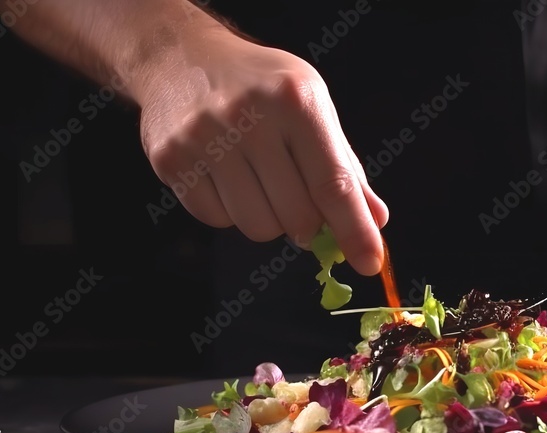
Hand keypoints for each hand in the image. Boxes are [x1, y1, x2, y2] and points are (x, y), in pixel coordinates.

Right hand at [137, 32, 387, 274]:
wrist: (182, 56)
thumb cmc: (262, 87)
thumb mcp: (313, 108)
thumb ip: (344, 167)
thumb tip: (375, 220)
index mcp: (296, 101)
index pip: (333, 183)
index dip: (354, 229)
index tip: (370, 263)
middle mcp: (249, 117)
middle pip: (297, 217)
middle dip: (308, 225)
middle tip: (301, 203)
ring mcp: (204, 138)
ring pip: (256, 226)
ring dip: (267, 219)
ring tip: (259, 181)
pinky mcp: (171, 159)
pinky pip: (216, 219)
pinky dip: (229, 211)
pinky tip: (225, 175)